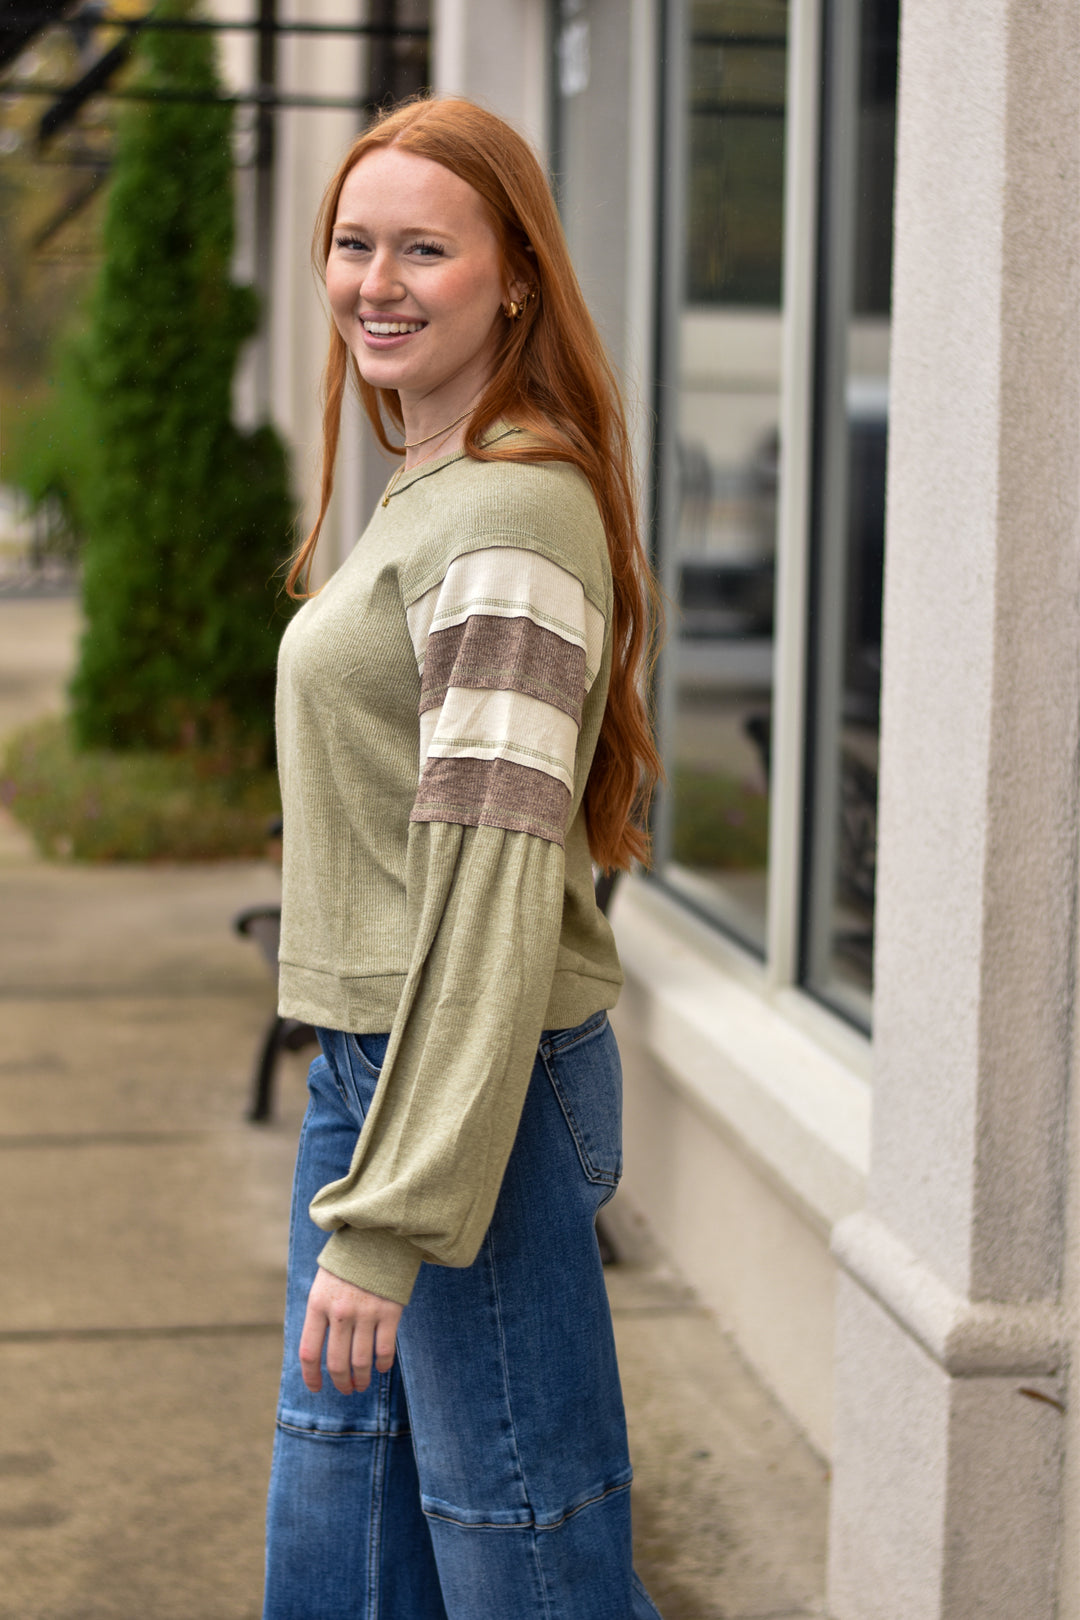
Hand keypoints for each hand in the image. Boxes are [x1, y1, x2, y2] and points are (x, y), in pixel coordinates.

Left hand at [298, 1266, 402, 1394]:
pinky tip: (382, 1367)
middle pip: (336, 1362)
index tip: (316, 1388)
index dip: (311, 1376)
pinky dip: (383, 1364)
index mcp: (318, 1303)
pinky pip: (384, 1349)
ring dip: (361, 1379)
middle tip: (346, 1389)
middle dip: (341, 1382)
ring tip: (362, 1384)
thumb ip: (320, 1314)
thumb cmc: (348, 1263)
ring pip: (360, 1361)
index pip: (309, 1352)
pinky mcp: (389, 1311)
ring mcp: (366, 1312)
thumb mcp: (323, 1283)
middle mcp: (340, 1312)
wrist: (378, 1235)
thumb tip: (319, 1351)